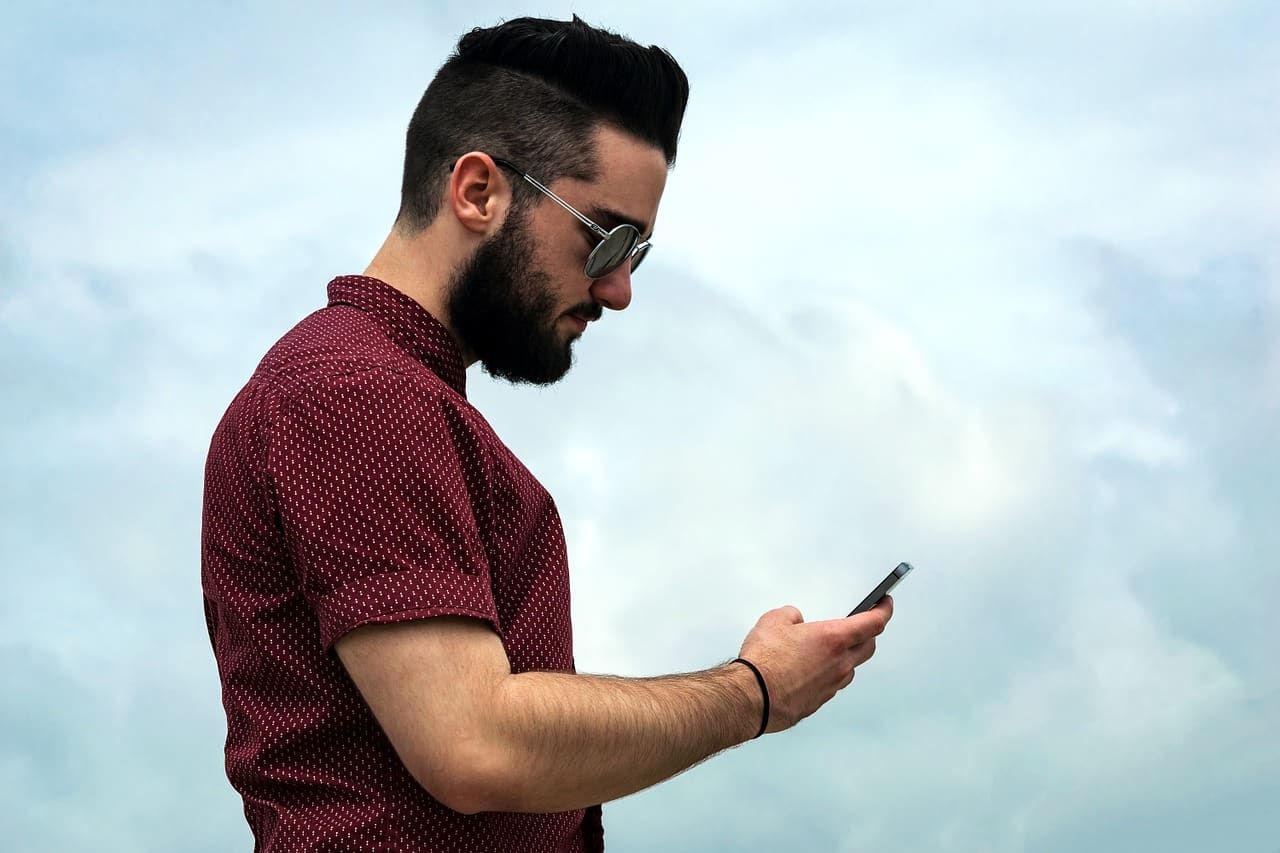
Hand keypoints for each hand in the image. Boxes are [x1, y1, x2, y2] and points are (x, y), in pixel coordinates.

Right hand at [737, 595, 891, 733]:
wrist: (753, 697)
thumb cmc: (764, 662)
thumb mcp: (774, 620)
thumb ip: (791, 615)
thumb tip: (795, 620)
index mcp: (834, 638)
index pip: (874, 622)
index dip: (884, 610)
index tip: (885, 602)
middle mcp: (840, 663)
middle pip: (868, 646)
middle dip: (869, 633)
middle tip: (862, 624)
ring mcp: (832, 685)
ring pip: (850, 668)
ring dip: (846, 656)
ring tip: (827, 649)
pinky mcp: (819, 701)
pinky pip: (833, 684)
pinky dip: (828, 674)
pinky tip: (810, 669)